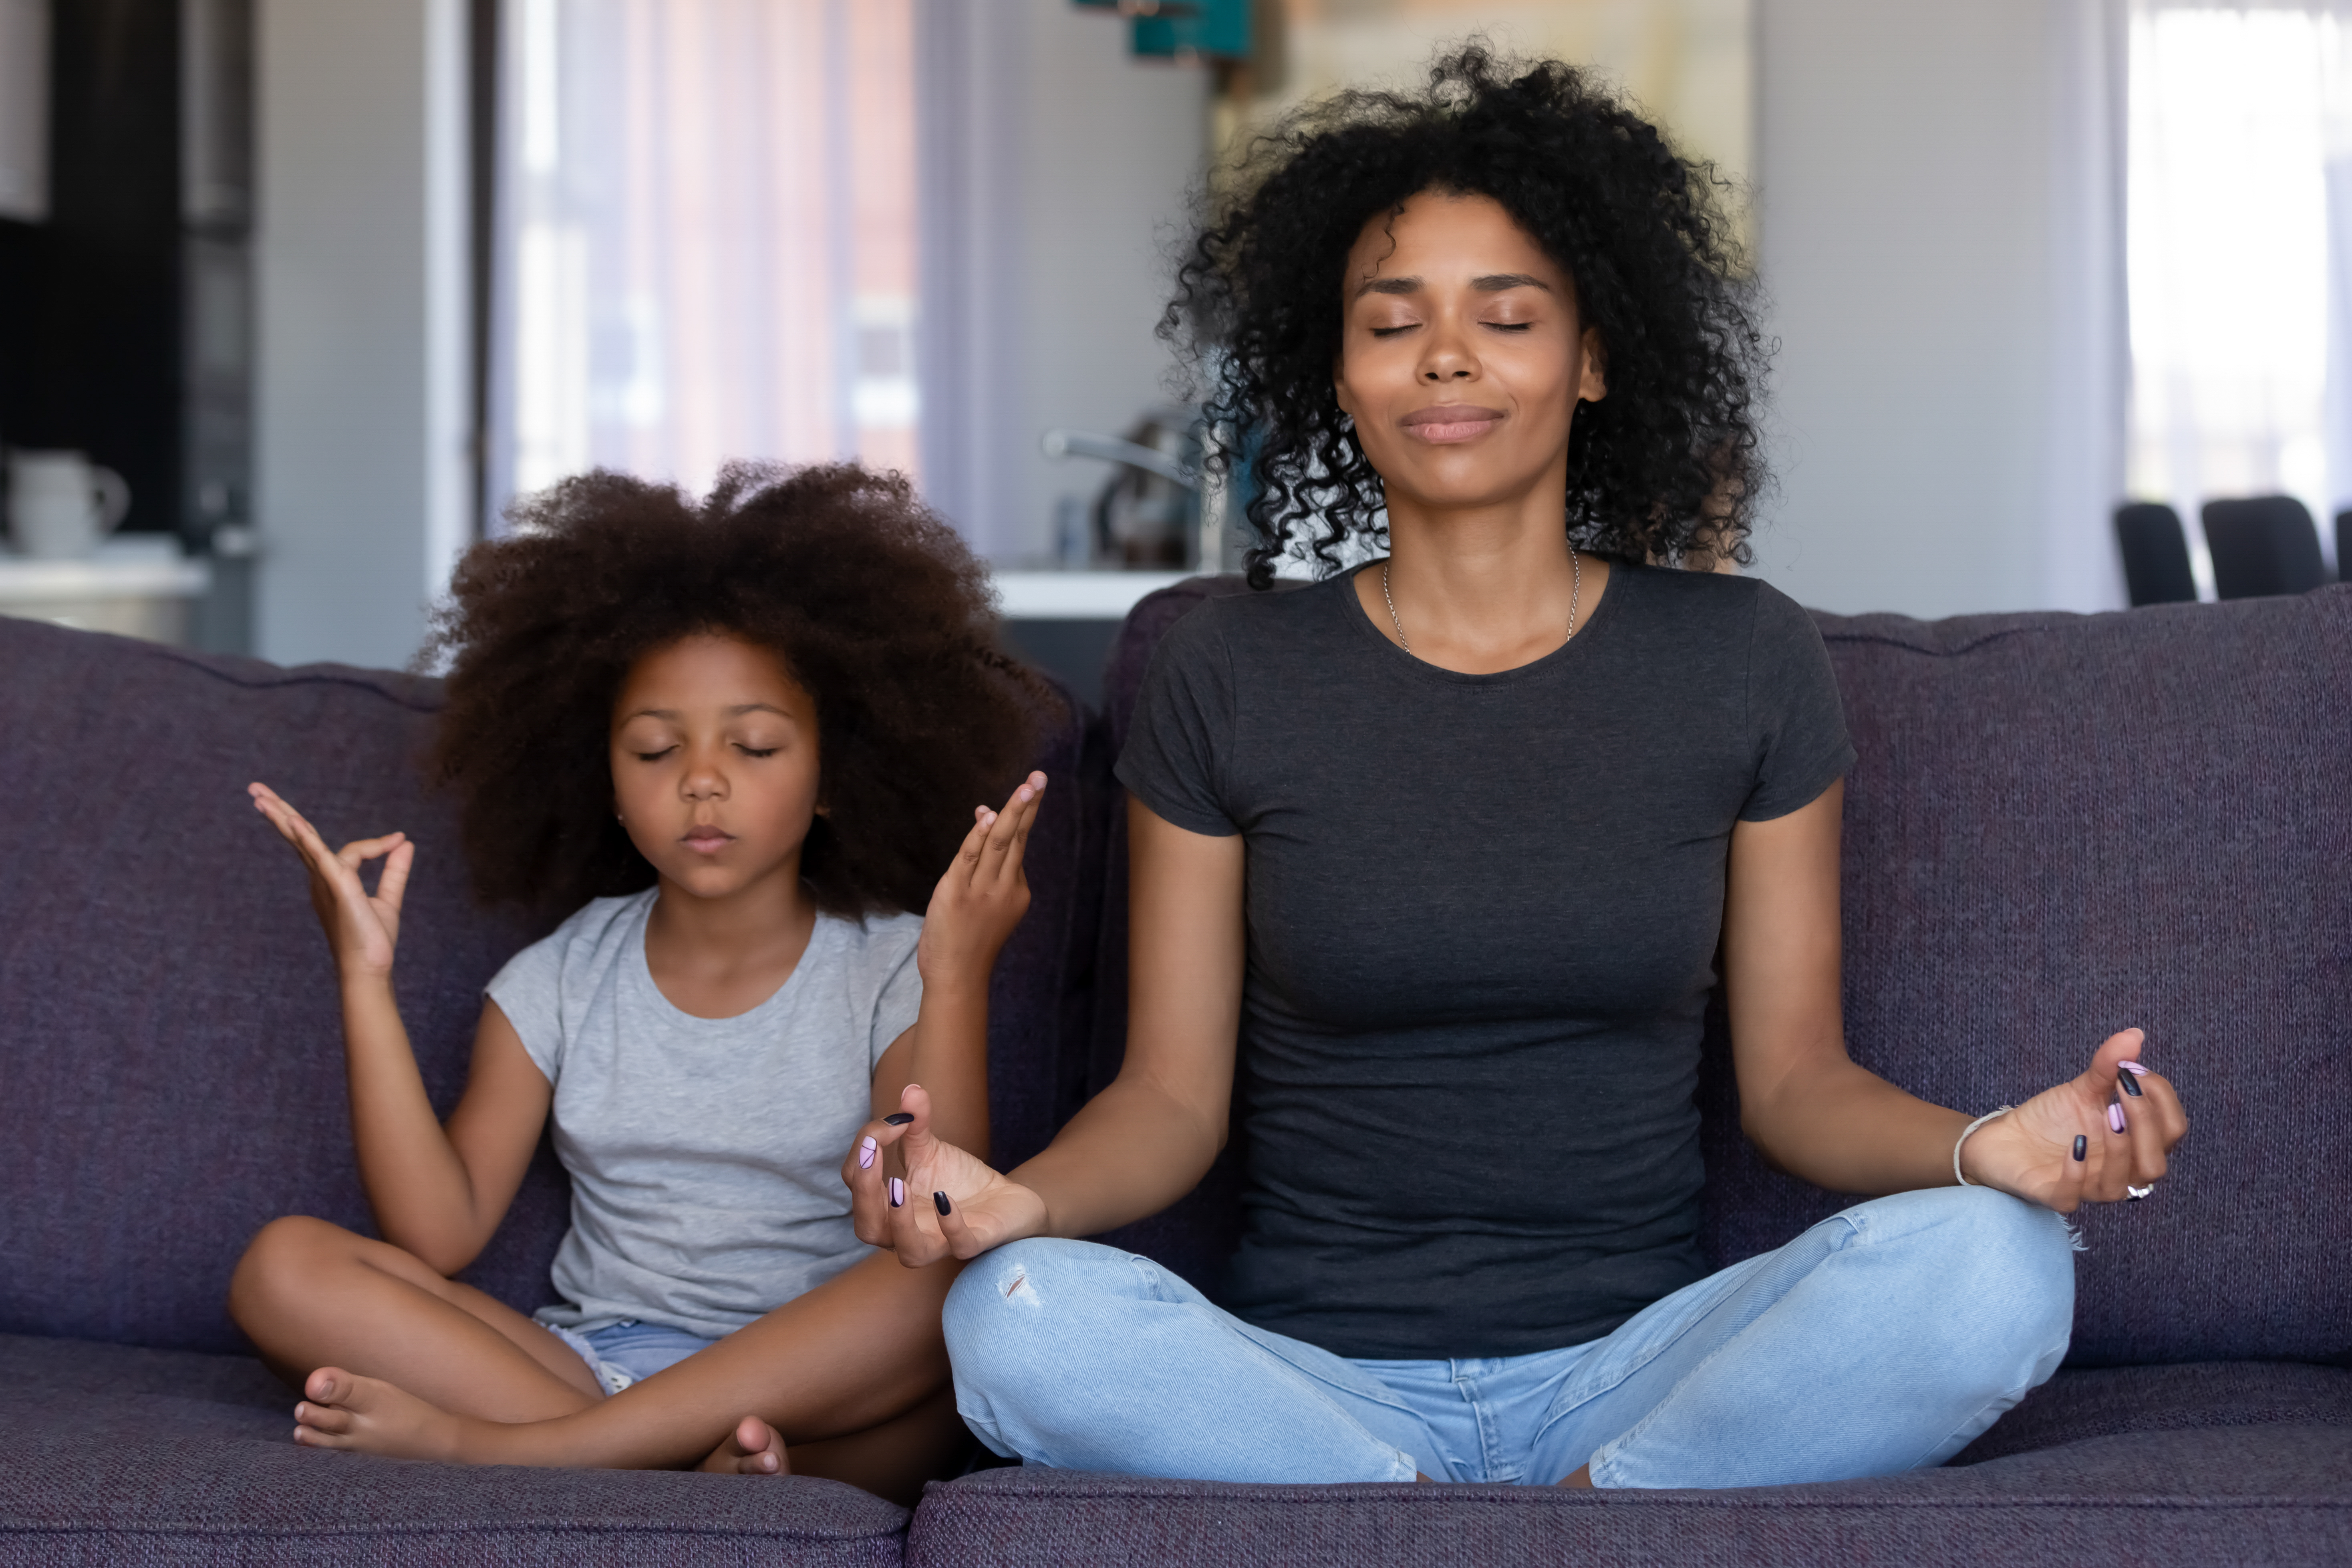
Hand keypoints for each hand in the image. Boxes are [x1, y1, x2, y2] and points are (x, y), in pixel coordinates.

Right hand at [249, 782, 412, 981]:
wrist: (370, 968)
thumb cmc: (372, 940)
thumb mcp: (387, 898)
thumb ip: (394, 870)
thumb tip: (404, 842)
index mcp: (331, 879)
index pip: (352, 849)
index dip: (378, 844)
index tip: (399, 840)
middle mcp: (320, 879)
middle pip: (298, 837)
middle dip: (280, 812)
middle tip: (256, 790)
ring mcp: (325, 881)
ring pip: (302, 841)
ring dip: (282, 816)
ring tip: (259, 796)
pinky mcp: (337, 886)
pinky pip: (320, 858)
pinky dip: (309, 839)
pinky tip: (296, 823)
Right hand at [840, 1083, 1047, 1265]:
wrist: (1005, 1197)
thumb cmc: (957, 1179)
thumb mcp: (930, 1148)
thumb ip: (915, 1123)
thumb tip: (911, 1090)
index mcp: (886, 1207)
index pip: (856, 1183)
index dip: (863, 1151)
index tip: (891, 1121)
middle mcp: (906, 1231)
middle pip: (868, 1228)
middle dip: (863, 1190)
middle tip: (871, 1153)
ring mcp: (940, 1241)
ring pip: (909, 1252)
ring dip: (899, 1220)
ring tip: (897, 1186)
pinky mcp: (974, 1243)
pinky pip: (958, 1245)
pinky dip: (949, 1224)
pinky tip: (945, 1198)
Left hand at [915, 771, 1046, 993]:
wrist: (957, 978)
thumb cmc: (968, 942)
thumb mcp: (982, 903)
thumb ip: (983, 864)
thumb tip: (985, 820)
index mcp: (1015, 891)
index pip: (1018, 845)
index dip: (1018, 815)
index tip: (1026, 789)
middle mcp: (1003, 887)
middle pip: (1018, 838)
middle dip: (1028, 805)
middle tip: (1040, 778)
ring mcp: (982, 890)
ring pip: (1000, 843)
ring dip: (1012, 812)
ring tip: (1027, 787)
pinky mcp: (956, 893)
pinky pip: (970, 858)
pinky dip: (980, 836)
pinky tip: (990, 816)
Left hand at [1961, 1028, 2187, 1211]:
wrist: (2004, 1137)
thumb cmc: (2052, 1117)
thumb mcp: (2082, 1088)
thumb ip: (2110, 1065)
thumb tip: (2134, 1034)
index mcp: (2136, 1144)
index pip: (2172, 1129)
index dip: (2161, 1099)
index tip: (2133, 1068)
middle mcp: (2120, 1170)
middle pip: (2156, 1163)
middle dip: (2146, 1125)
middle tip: (2123, 1090)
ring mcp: (2089, 1187)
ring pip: (2124, 1185)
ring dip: (2120, 1150)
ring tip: (2106, 1114)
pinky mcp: (2055, 1196)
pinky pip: (2073, 1197)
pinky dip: (2077, 1172)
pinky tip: (2075, 1144)